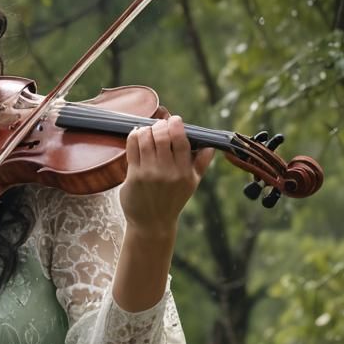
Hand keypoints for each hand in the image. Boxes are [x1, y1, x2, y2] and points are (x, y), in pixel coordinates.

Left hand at [119, 113, 212, 238]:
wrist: (152, 223)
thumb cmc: (172, 200)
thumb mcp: (192, 184)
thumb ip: (201, 164)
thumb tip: (211, 146)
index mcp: (185, 172)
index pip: (181, 140)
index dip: (176, 125)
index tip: (174, 120)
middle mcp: (168, 172)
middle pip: (162, 136)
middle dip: (160, 125)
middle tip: (159, 125)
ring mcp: (150, 173)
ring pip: (146, 138)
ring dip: (146, 129)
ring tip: (148, 130)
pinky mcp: (134, 175)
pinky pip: (132, 147)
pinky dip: (134, 136)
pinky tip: (137, 135)